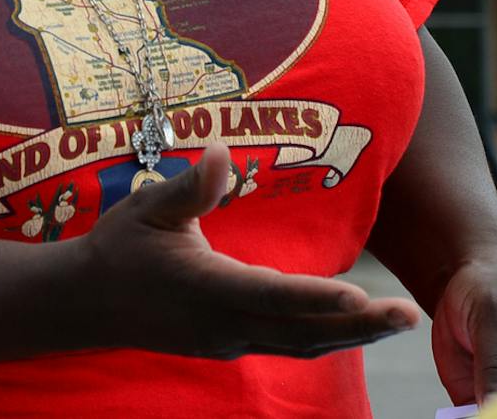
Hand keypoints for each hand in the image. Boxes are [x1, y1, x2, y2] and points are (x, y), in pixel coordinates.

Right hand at [76, 144, 420, 358]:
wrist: (86, 304)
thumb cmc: (120, 246)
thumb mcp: (148, 207)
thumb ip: (191, 186)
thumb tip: (220, 151)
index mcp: (207, 288)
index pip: (273, 295)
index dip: (318, 298)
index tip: (361, 297)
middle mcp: (224, 325)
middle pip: (303, 332)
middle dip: (360, 326)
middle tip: (410, 316)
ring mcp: (228, 341)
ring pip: (301, 345)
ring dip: (352, 336)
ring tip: (399, 322)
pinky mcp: (230, 345)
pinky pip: (288, 346)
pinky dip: (326, 338)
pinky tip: (356, 326)